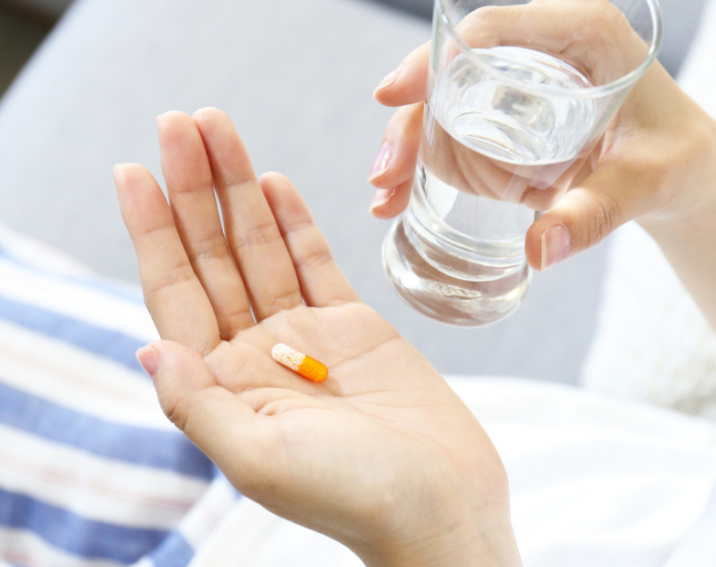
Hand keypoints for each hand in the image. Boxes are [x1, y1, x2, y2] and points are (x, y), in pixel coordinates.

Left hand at [114, 109, 521, 566]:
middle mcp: (257, 355)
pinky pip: (314, 263)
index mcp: (225, 386)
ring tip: (217, 129)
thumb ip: (199, 406)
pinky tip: (271, 181)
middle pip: (214, 256)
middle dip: (194, 188)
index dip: (152, 231)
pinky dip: (293, 221)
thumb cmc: (356, 496)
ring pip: (261, 248)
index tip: (133, 170)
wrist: (442, 502)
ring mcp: (306, 337)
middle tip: (179, 121)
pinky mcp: (355, 325)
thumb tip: (151, 345)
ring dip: (238, 188)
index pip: (176, 292)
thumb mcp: (262, 460)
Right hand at [369, 0, 715, 270]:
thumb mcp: (645, 183)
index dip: (435, 60)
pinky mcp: (517, 115)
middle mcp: (547, 49)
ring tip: (386, 196)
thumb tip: (539, 251)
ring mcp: (527, 82)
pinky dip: (430, 161)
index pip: (494, 31)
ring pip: (450, 101)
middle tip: (384, 175)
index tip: (393, 96)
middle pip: (458, 69)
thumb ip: (596, 213)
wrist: (688, 172)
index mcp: (584, 34)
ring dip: (411, 145)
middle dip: (412, 119)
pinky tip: (404, 196)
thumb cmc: (679, 160)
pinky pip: (463, 129)